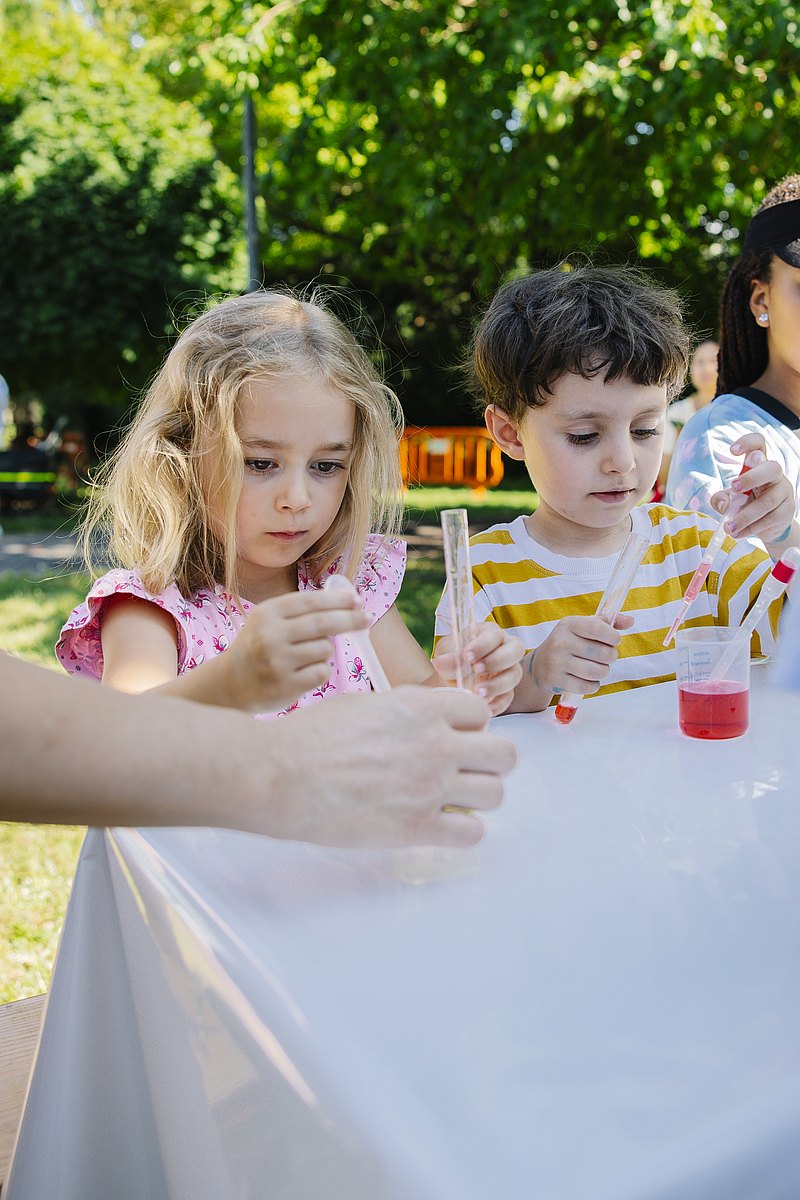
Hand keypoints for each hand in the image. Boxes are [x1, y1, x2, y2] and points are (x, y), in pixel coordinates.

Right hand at [225, 589, 368, 710]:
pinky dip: (319, 670)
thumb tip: (348, 602)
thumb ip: (302, 611)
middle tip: (366, 619)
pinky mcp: (285, 685)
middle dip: (350, 619)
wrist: (230, 682)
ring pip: (324, 649)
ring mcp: (277, 661)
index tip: (357, 600)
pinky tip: (302, 672)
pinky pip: (321, 672)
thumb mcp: (270, 620)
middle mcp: (270, 635)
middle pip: (323, 623)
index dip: (338, 600)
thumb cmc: (259, 646)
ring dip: (325, 651)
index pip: (311, 601)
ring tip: (306, 656)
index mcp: (267, 613)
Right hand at [262, 686, 516, 847]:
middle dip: (488, 763)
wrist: (280, 775)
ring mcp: (431, 787)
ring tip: (451, 801)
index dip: (469, 727)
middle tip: (464, 771)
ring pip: (495, 794)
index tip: (453, 739)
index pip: (480, 713)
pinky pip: (473, 833)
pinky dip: (461, 831)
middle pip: (505, 754)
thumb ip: (405, 713)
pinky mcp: (418, 828)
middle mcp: (436, 744)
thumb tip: (422, 722)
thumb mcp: (366, 704)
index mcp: (422, 707)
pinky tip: (439, 826)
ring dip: (477, 798)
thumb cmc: (311, 736)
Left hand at [433, 624, 524, 715]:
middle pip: (516, 650)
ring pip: (514, 675)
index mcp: (490, 633)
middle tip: (477, 670)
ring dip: (497, 684)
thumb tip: (442, 662)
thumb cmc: (451, 659)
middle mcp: (505, 649)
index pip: (494, 634)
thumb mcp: (445, 654)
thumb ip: (447, 657)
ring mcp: (509, 670)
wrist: (448, 681)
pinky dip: (498, 703)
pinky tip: (485, 707)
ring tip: (478, 692)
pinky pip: (509, 696)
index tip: (467, 656)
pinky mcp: (507, 690)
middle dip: (497, 661)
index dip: (483, 645)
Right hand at [528, 612, 633, 697]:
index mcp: (569, 624)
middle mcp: (560, 642)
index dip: (613, 637)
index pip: (598, 628)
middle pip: (603, 653)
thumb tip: (631, 620)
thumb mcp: (583, 628)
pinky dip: (593, 685)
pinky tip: (587, 679)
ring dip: (603, 672)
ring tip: (597, 668)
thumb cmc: (568, 643)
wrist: (539, 665)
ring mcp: (556, 662)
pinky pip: (587, 687)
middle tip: (604, 657)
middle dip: (610, 657)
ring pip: (598, 672)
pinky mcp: (556, 680)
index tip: (613, 640)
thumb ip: (607, 622)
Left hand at [711, 437, 796, 546]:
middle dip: (752, 477)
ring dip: (746, 515)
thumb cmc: (746, 504)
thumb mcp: (730, 499)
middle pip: (771, 468)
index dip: (748, 443)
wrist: (766, 525)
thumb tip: (723, 503)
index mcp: (758, 464)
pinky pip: (771, 518)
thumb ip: (721, 498)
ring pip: (769, 500)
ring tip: (729, 527)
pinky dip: (752, 528)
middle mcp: (774, 474)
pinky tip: (739, 533)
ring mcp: (784, 491)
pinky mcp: (787, 510)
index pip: (759, 444)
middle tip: (733, 487)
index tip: (732, 451)